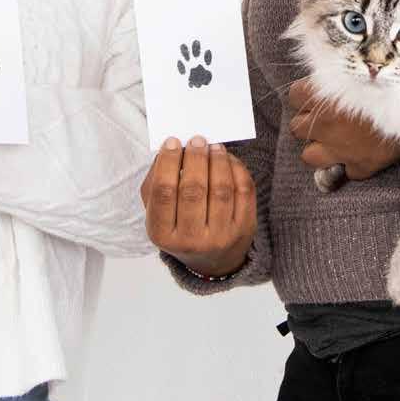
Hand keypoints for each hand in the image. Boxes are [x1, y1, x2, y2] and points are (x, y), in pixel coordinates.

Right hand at [141, 135, 255, 277]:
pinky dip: (237, 169)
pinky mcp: (244, 229)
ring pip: (221, 189)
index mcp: (162, 234)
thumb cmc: (179, 226)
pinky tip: (228, 159)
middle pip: (193, 190)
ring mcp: (220, 236)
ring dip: (218, 160)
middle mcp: (191, 240)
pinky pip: (244, 191)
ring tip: (214, 147)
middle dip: (195, 158)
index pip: (164, 193)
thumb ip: (156, 181)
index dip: (168, 163)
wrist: (211, 260)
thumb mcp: (158, 212)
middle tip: (197, 140)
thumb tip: (170, 150)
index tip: (173, 142)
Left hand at [287, 79, 399, 179]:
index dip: (304, 97)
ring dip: (319, 149)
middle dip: (309, 124)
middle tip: (325, 119)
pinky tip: (358, 155)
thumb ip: (334, 76)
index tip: (315, 97)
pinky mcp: (359, 166)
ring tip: (333, 141)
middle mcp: (324, 124)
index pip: (293, 97)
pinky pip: (343, 173)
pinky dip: (349, 166)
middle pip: (296, 127)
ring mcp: (339, 149)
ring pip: (309, 155)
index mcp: (321, 96)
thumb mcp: (356, 72)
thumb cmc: (387, 83)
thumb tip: (320, 79)